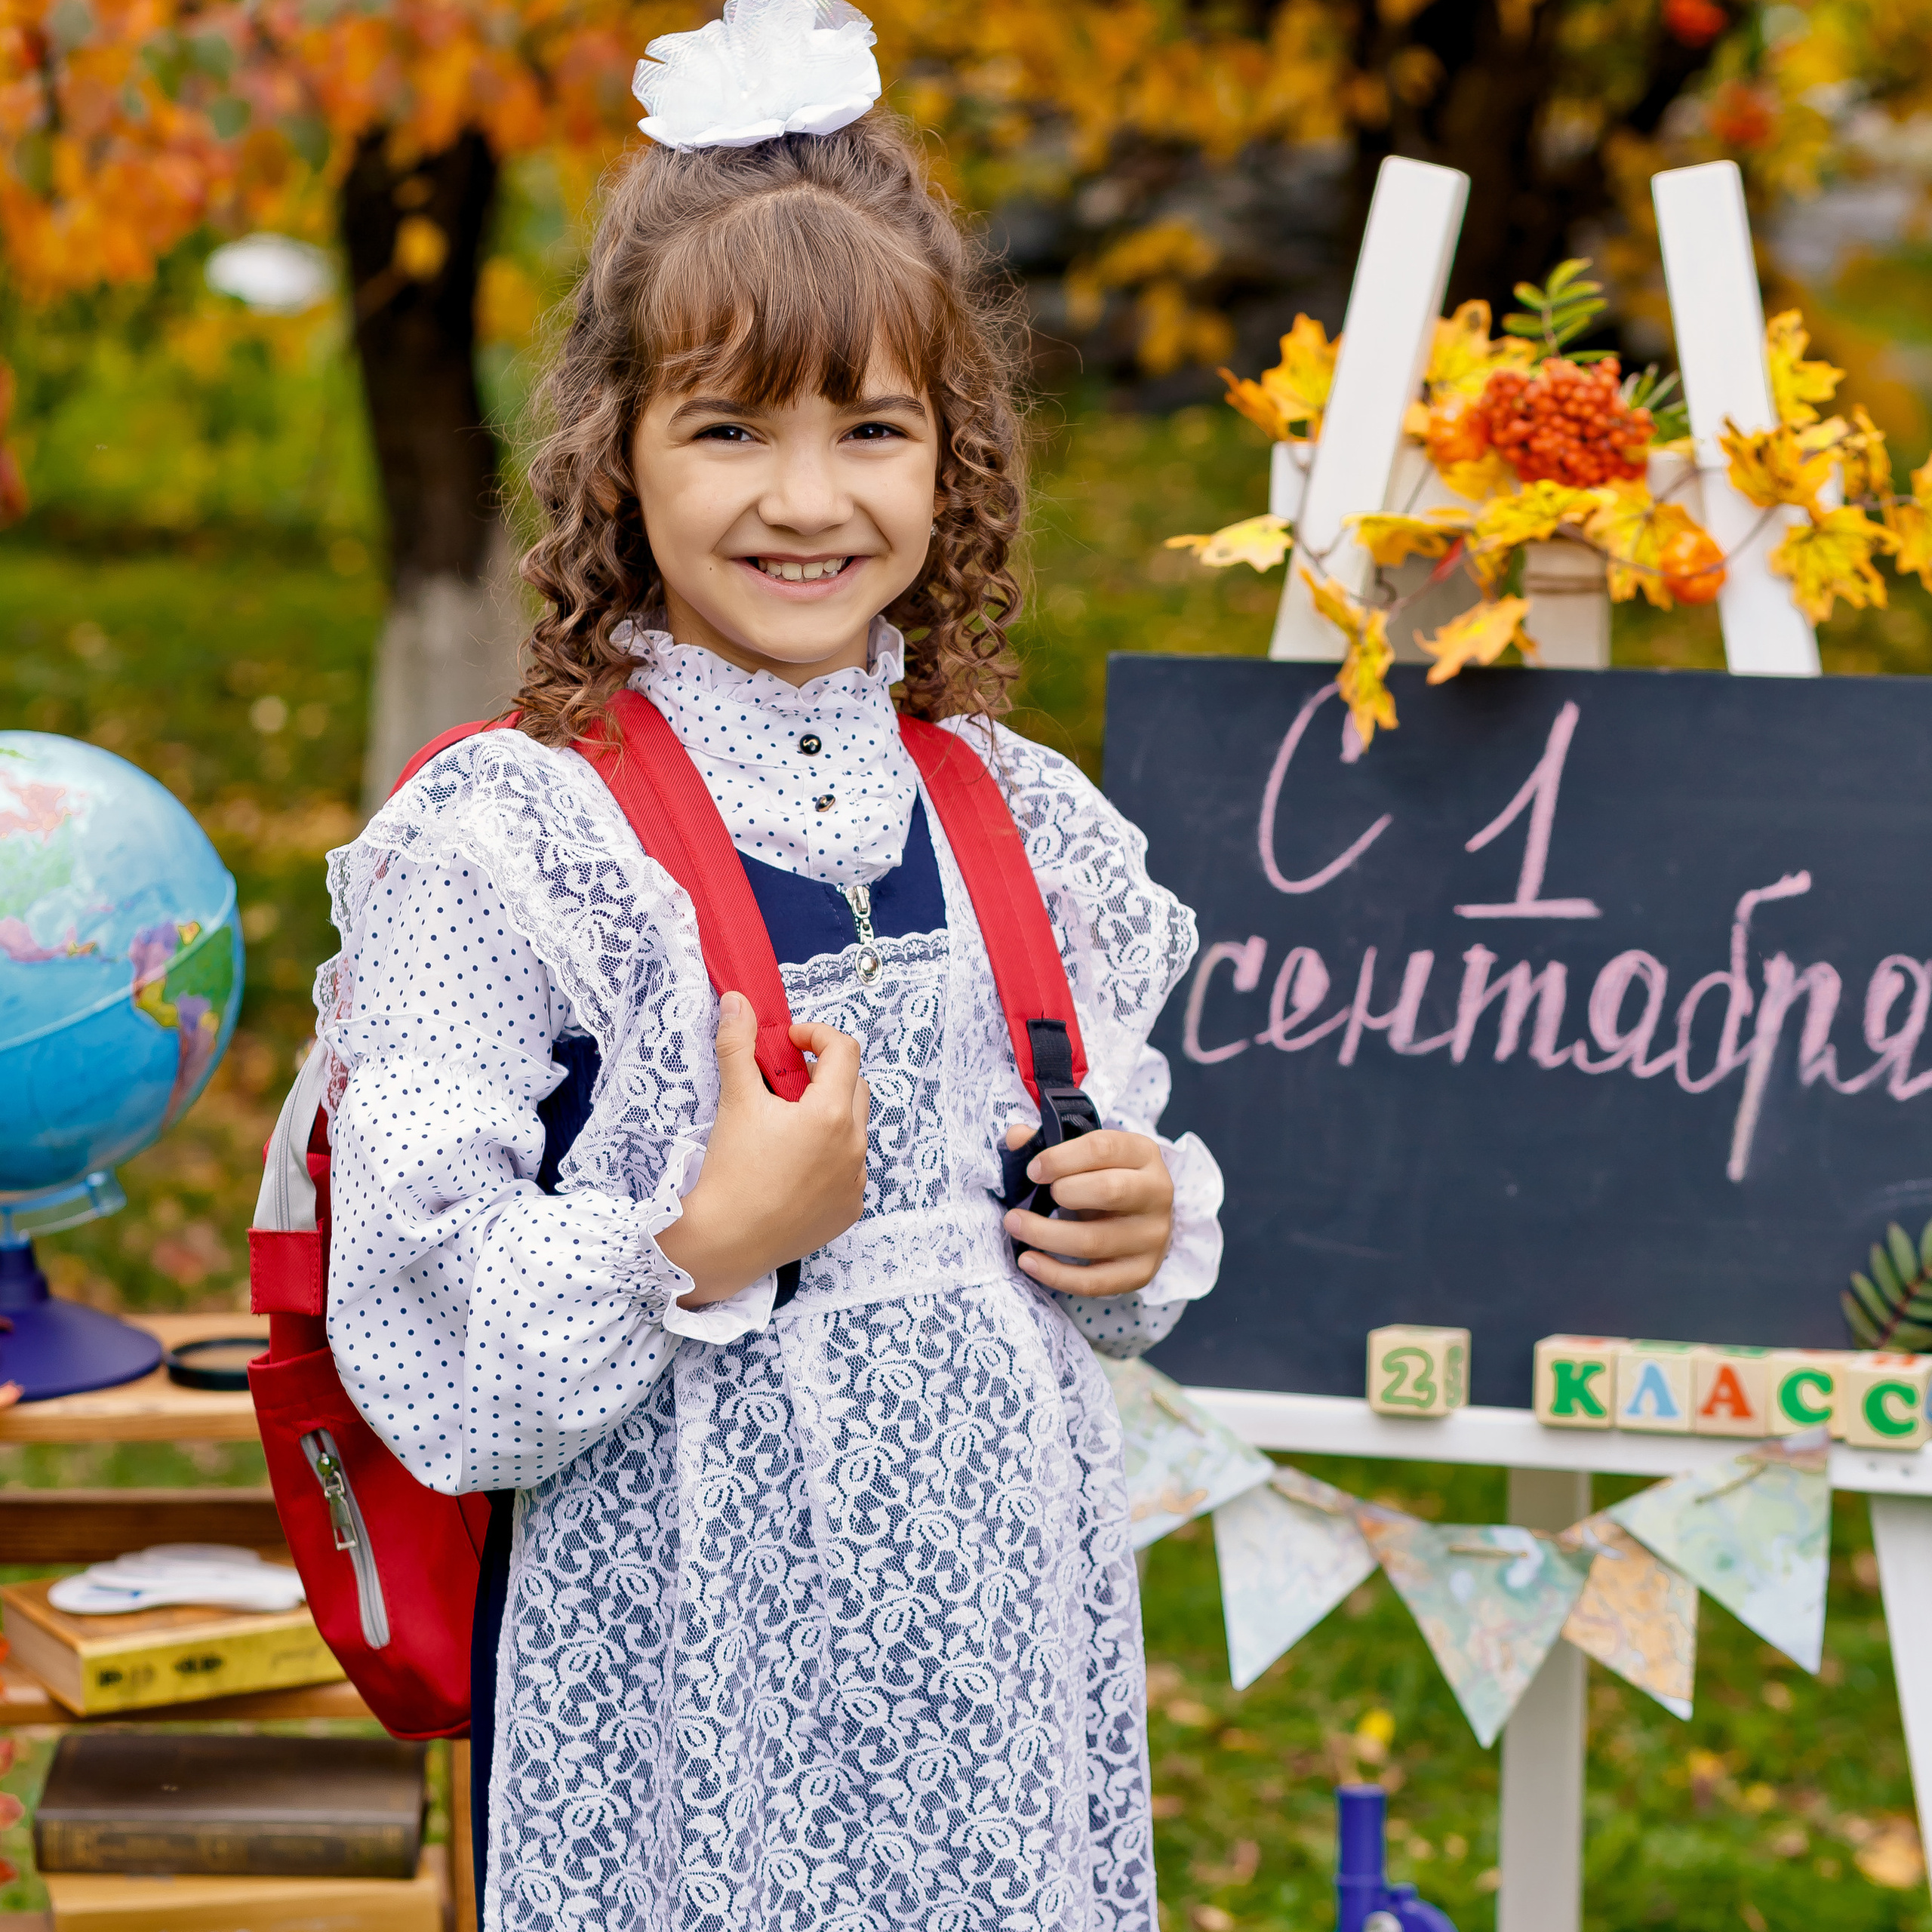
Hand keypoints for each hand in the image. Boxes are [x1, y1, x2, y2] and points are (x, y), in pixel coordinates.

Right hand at [659, 992, 869, 1305]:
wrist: (726, 1241)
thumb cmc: (732, 1169)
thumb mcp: (736, 1100)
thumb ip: (738, 1045)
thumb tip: (737, 1001)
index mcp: (831, 1113)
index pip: (844, 1050)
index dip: (816, 1035)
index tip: (789, 1043)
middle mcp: (854, 1145)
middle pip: (855, 1086)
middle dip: (825, 1074)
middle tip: (787, 1083)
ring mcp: (856, 1180)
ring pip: (854, 1129)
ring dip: (830, 1116)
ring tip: (788, 1127)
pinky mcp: (850, 1208)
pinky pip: (850, 1169)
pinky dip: (831, 1157)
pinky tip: (795, 1167)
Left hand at [1002, 1126, 1173, 1297]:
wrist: (1142, 1219)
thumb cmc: (1106, 1179)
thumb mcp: (1086, 1156)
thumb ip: (1050, 1145)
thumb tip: (1016, 1138)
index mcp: (1143, 1153)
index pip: (1103, 1148)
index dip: (1060, 1157)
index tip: (1033, 1170)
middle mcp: (1156, 1193)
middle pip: (1109, 1190)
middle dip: (1062, 1192)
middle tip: (1036, 1193)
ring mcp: (1152, 1237)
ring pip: (1094, 1241)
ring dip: (1044, 1234)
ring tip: (1014, 1224)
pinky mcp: (1141, 1272)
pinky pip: (1093, 1281)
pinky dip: (1054, 1274)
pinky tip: (1028, 1260)